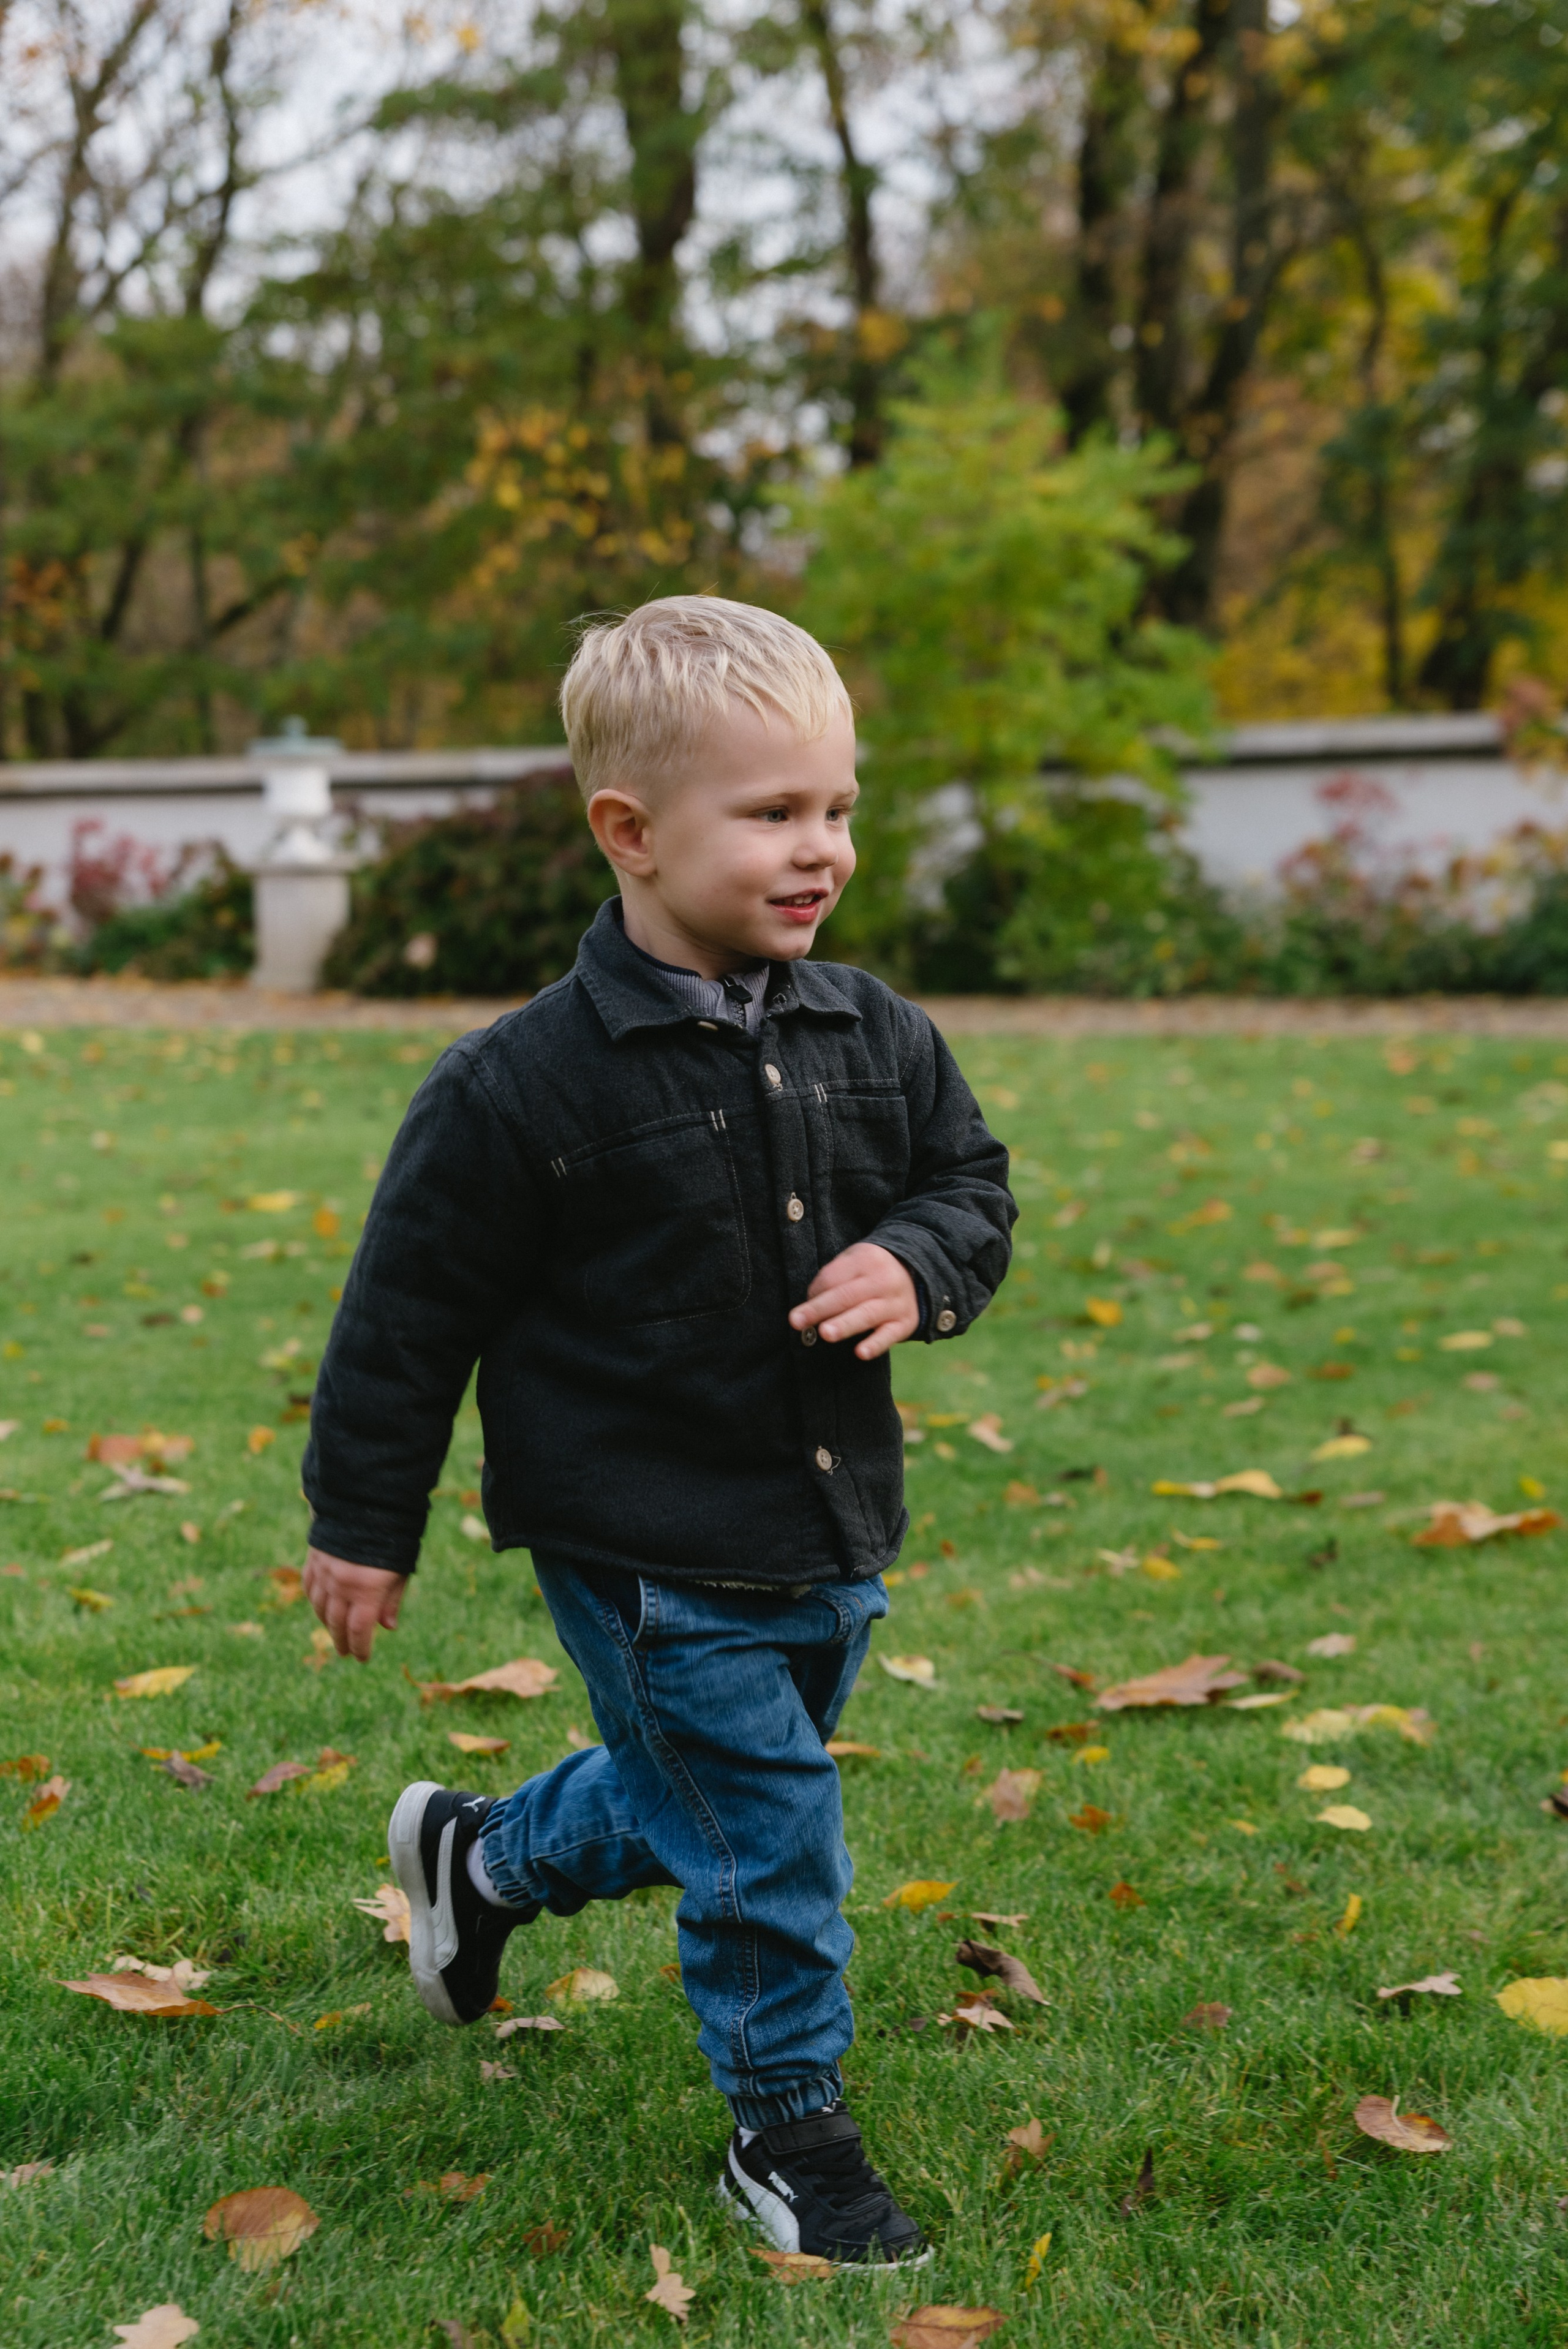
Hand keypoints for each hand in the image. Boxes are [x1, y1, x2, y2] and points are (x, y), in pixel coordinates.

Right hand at [303, 1546, 407, 1662]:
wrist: (364, 1502)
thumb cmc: (391, 1536)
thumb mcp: (400, 1569)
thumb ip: (393, 1599)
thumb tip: (387, 1627)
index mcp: (367, 1589)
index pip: (360, 1630)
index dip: (361, 1647)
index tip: (362, 1658)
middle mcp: (342, 1584)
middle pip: (338, 1623)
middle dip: (342, 1641)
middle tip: (346, 1652)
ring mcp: (325, 1572)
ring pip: (320, 1608)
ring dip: (327, 1624)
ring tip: (335, 1634)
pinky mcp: (314, 1559)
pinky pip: (309, 1587)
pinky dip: (314, 1601)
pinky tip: (320, 1607)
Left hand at [788, 1241, 919, 1361]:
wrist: (917, 1274)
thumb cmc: (872, 1272)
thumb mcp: (854, 1262)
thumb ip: (833, 1277)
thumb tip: (811, 1302)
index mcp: (865, 1259)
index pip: (834, 1277)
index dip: (815, 1293)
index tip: (799, 1311)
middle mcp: (882, 1280)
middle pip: (846, 1295)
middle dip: (820, 1309)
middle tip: (797, 1321)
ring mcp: (895, 1302)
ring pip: (867, 1314)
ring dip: (845, 1324)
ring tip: (825, 1333)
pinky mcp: (905, 1323)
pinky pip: (889, 1335)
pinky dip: (875, 1344)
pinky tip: (860, 1353)